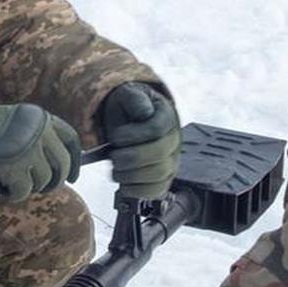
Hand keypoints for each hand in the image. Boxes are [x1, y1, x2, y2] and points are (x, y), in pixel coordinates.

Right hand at [0, 104, 80, 201]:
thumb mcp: (14, 123)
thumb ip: (34, 137)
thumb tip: (51, 168)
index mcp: (41, 117)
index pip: (71, 140)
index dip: (75, 161)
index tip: (73, 176)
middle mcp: (40, 132)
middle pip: (62, 165)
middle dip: (54, 181)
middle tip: (43, 188)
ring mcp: (29, 150)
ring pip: (43, 180)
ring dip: (31, 187)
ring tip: (14, 184)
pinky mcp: (16, 168)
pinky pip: (24, 191)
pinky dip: (15, 194)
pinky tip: (5, 190)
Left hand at [100, 83, 180, 199]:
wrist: (127, 123)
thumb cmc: (127, 109)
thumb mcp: (127, 95)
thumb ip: (134, 99)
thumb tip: (144, 112)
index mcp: (167, 116)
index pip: (156, 129)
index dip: (133, 135)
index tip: (115, 137)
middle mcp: (174, 140)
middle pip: (160, 154)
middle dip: (131, 158)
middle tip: (113, 157)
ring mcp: (172, 161)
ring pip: (159, 175)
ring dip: (132, 175)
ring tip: (116, 169)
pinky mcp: (164, 179)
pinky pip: (157, 191)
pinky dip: (137, 190)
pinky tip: (123, 182)